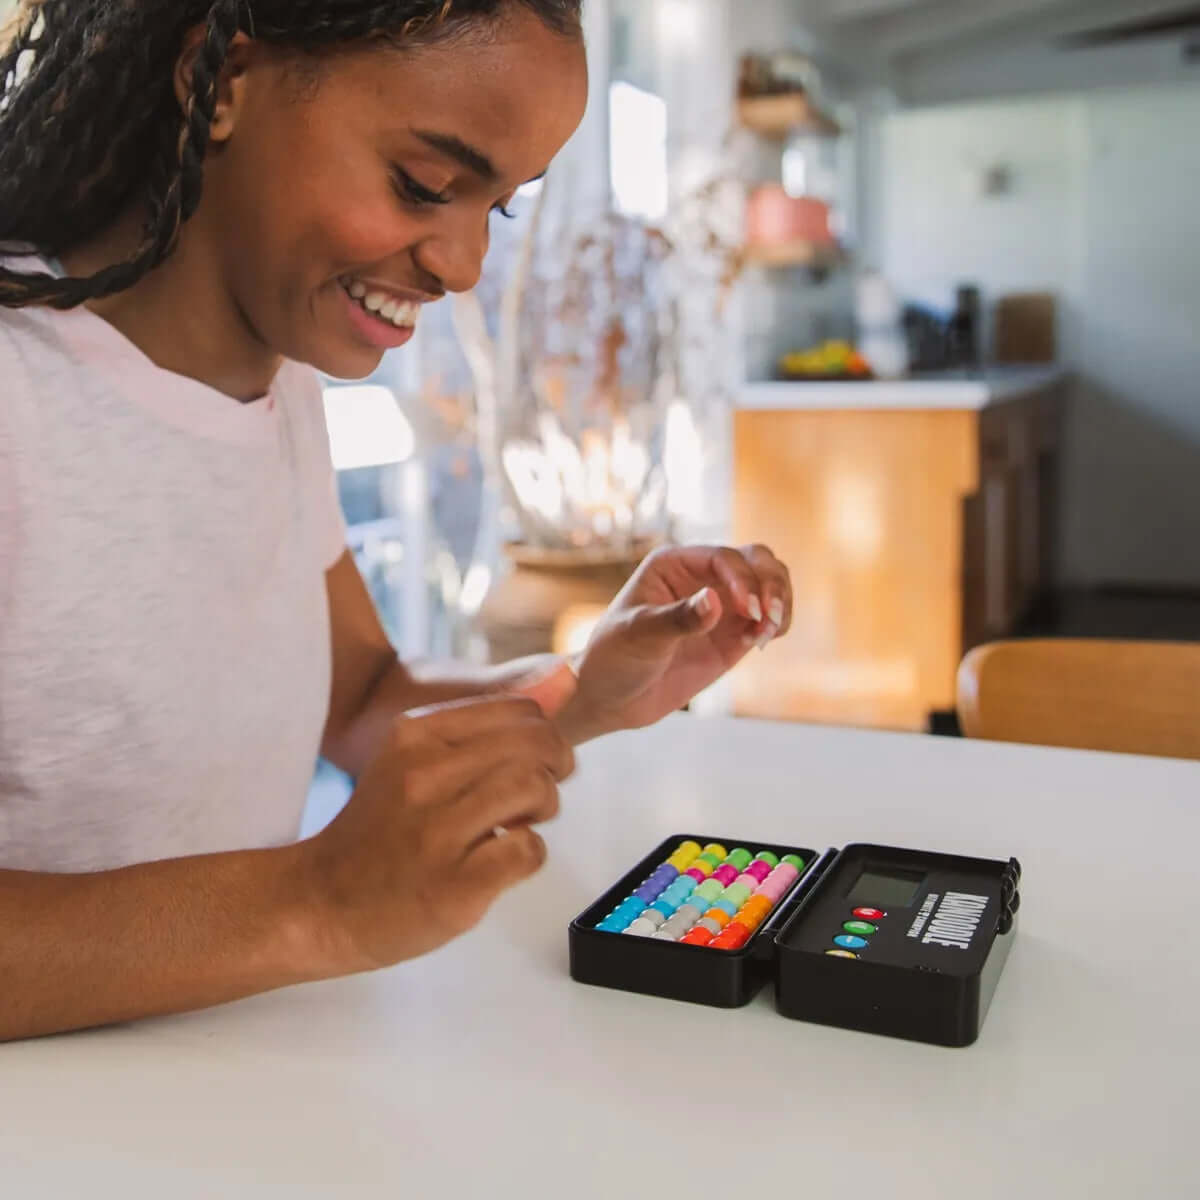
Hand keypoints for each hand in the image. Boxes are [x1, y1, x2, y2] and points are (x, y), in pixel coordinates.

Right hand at [300, 690, 574, 970]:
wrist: (320, 903)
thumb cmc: (380, 830)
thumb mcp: (412, 759)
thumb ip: (480, 728)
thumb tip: (564, 679)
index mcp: (416, 734)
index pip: (519, 709)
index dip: (546, 734)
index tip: (538, 760)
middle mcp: (424, 774)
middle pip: (536, 744)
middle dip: (555, 767)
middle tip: (540, 794)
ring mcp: (437, 831)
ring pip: (535, 787)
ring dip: (544, 808)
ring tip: (519, 823)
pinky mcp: (453, 885)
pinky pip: (528, 850)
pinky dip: (529, 854)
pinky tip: (504, 859)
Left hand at [565, 544, 792, 738]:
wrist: (610, 697)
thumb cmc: (614, 657)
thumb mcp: (639, 636)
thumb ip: (678, 619)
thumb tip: (715, 602)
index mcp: (673, 564)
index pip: (723, 557)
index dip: (742, 579)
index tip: (746, 611)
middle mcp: (701, 576)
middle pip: (756, 559)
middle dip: (771, 583)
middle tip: (768, 616)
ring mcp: (721, 605)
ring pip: (769, 584)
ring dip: (780, 602)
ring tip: (768, 632)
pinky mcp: (733, 635)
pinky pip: (768, 619)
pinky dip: (776, 625)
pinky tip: (761, 642)